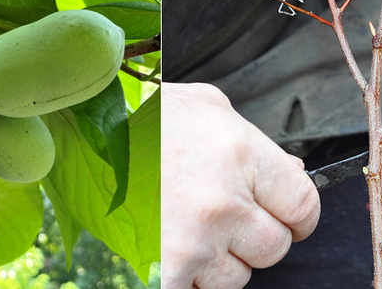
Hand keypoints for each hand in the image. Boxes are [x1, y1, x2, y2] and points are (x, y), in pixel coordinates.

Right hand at [162, 83, 320, 288]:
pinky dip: (190, 277)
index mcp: (241, 155)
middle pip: (276, 247)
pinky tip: (173, 248)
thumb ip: (259, 146)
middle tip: (227, 217)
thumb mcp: (210, 109)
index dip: (297, 214)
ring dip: (221, 260)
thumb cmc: (144, 122)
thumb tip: (296, 177)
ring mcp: (193, 244)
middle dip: (257, 236)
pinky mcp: (164, 273)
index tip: (287, 215)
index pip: (304, 206)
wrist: (77, 138)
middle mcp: (222, 203)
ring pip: (238, 277)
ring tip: (190, 227)